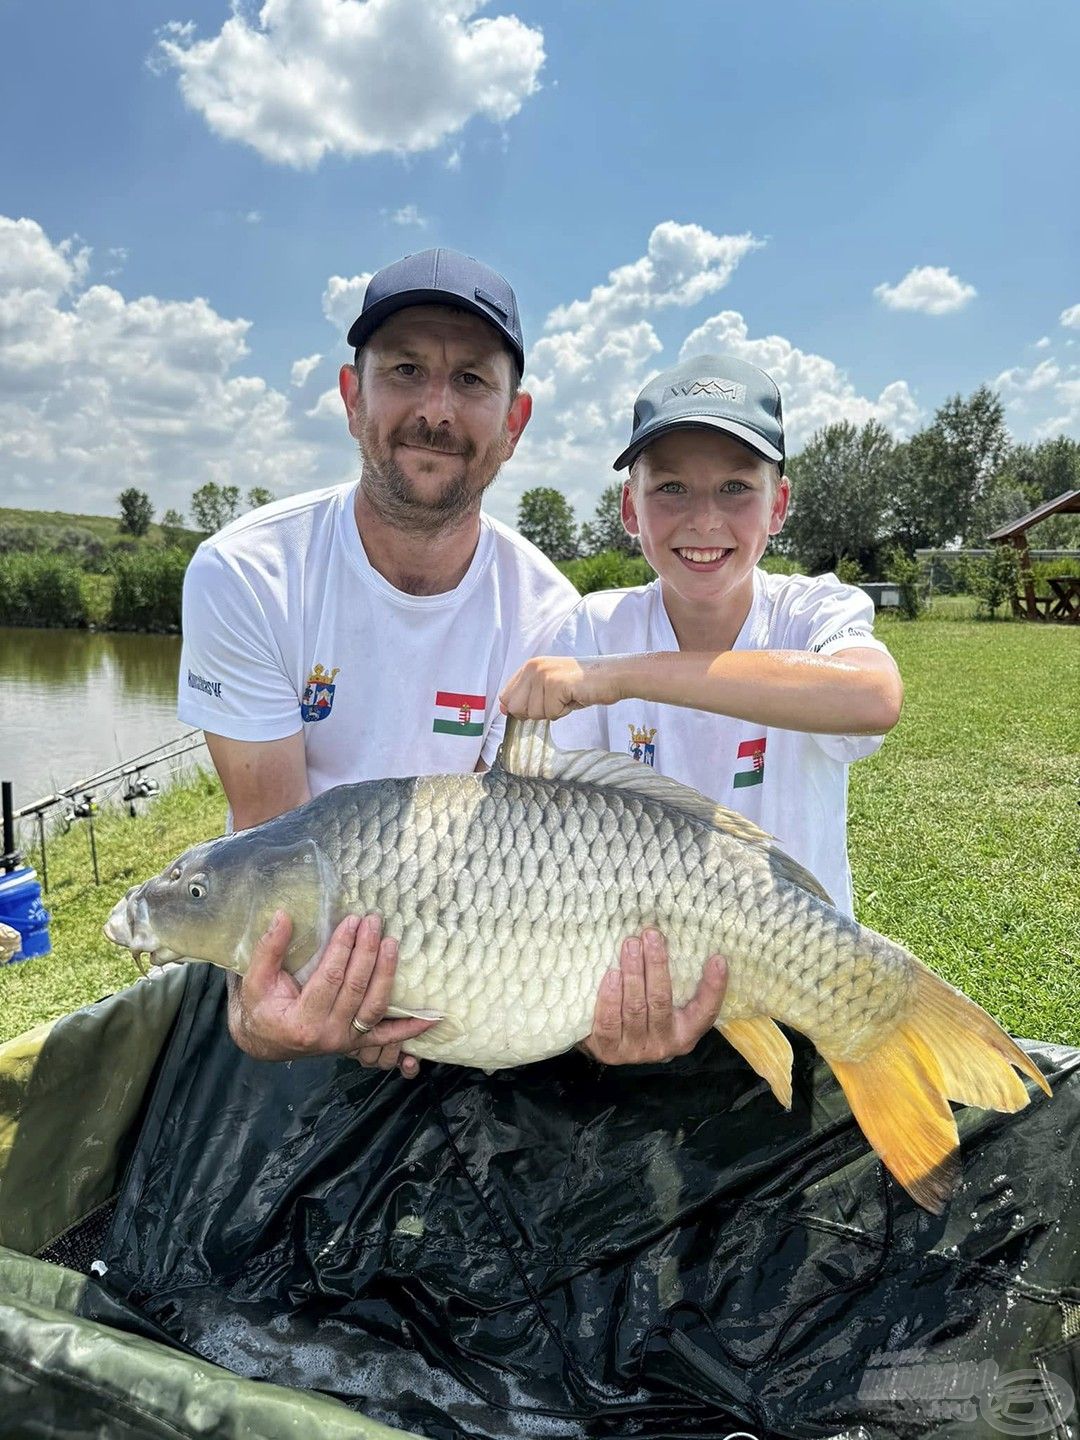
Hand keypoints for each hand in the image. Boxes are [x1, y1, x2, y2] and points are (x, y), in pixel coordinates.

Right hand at [228, 911, 434, 1076]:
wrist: (264, 1042)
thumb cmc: (259, 1008)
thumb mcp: (254, 980)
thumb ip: (268, 949)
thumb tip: (283, 916)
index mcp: (302, 1021)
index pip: (329, 978)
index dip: (343, 948)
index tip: (352, 921)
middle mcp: (328, 1035)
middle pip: (356, 988)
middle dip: (367, 952)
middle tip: (374, 921)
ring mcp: (346, 1042)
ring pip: (375, 1006)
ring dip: (387, 974)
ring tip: (392, 943)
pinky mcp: (358, 1043)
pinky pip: (388, 1036)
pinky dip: (410, 1029)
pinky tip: (431, 1018)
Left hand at [499, 655, 614, 720]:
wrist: (611, 676)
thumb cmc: (583, 684)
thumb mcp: (550, 687)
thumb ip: (528, 696)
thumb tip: (505, 709)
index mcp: (529, 666)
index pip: (506, 696)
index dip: (520, 708)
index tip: (540, 705)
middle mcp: (533, 667)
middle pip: (516, 708)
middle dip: (537, 712)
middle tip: (557, 701)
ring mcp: (543, 674)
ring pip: (534, 713)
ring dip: (554, 712)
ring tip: (568, 697)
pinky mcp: (555, 684)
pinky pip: (551, 713)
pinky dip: (564, 711)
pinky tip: (574, 697)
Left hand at [580, 929, 726, 1064]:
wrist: (608, 1045)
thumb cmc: (644, 1012)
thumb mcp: (667, 1004)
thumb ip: (676, 983)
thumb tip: (676, 939)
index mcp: (686, 1032)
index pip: (705, 1011)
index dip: (714, 987)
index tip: (718, 959)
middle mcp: (664, 1044)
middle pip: (661, 1001)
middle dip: (656, 965)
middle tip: (651, 935)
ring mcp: (637, 1049)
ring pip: (635, 1008)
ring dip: (633, 974)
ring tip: (630, 946)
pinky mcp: (611, 1050)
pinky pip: (610, 1022)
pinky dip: (610, 997)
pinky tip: (612, 974)